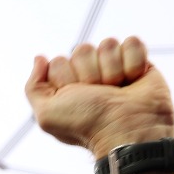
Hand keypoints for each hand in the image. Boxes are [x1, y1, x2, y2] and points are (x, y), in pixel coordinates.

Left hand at [25, 36, 173, 156]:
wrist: (128, 130)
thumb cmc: (88, 125)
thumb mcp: (47, 114)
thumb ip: (33, 87)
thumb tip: (40, 58)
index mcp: (67, 85)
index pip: (59, 62)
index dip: (66, 79)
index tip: (77, 98)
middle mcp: (90, 75)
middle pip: (82, 50)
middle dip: (90, 73)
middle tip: (99, 95)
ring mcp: (115, 67)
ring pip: (108, 44)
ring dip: (112, 70)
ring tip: (117, 91)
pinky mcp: (140, 62)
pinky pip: (132, 43)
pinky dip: (133, 62)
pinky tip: (134, 80)